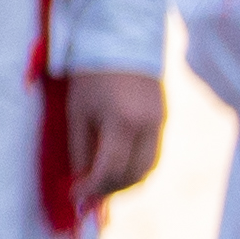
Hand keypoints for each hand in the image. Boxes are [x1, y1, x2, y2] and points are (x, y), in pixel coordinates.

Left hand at [62, 68, 163, 208]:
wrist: (123, 41)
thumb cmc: (91, 76)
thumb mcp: (77, 111)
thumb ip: (80, 148)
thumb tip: (81, 181)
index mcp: (122, 122)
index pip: (110, 170)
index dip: (92, 189)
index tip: (75, 197)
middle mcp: (148, 126)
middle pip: (134, 176)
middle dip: (110, 191)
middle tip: (88, 197)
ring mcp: (161, 123)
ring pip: (148, 169)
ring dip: (126, 183)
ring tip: (101, 185)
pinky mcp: (165, 120)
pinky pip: (153, 155)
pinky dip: (136, 168)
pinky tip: (117, 168)